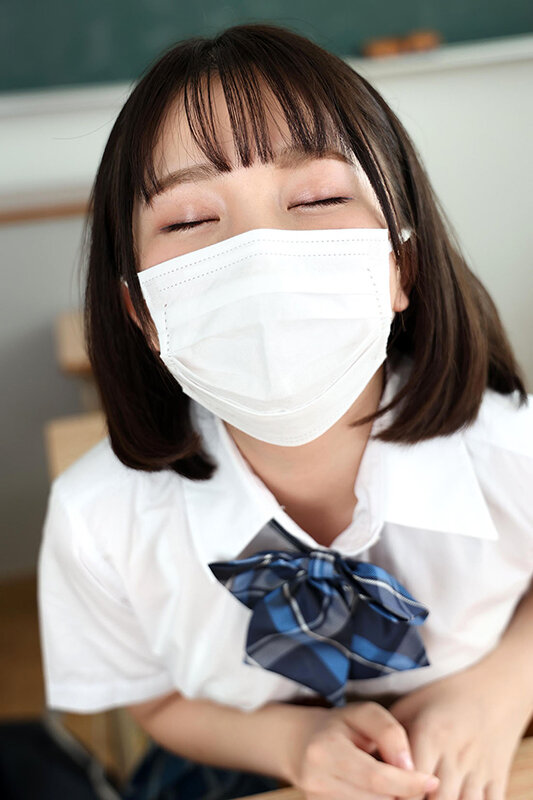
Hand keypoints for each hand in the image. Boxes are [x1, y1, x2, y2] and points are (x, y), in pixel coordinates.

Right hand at [285, 700, 439, 798]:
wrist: (300, 743)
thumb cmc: (340, 726)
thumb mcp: (364, 714)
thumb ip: (389, 733)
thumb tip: (409, 768)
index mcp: (325, 750)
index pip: (376, 777)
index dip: (408, 783)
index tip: (431, 780)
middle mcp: (316, 780)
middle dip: (400, 793)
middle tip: (409, 780)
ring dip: (388, 799)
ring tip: (388, 783)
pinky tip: (377, 791)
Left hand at [388, 661, 532, 799]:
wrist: (492, 688)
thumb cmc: (441, 697)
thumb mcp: (409, 707)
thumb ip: (388, 736)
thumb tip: (366, 762)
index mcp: (430, 734)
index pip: (410, 781)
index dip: (397, 793)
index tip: (389, 790)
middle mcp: (456, 754)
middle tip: (405, 795)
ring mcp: (480, 768)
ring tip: (429, 798)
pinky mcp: (498, 778)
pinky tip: (455, 799)